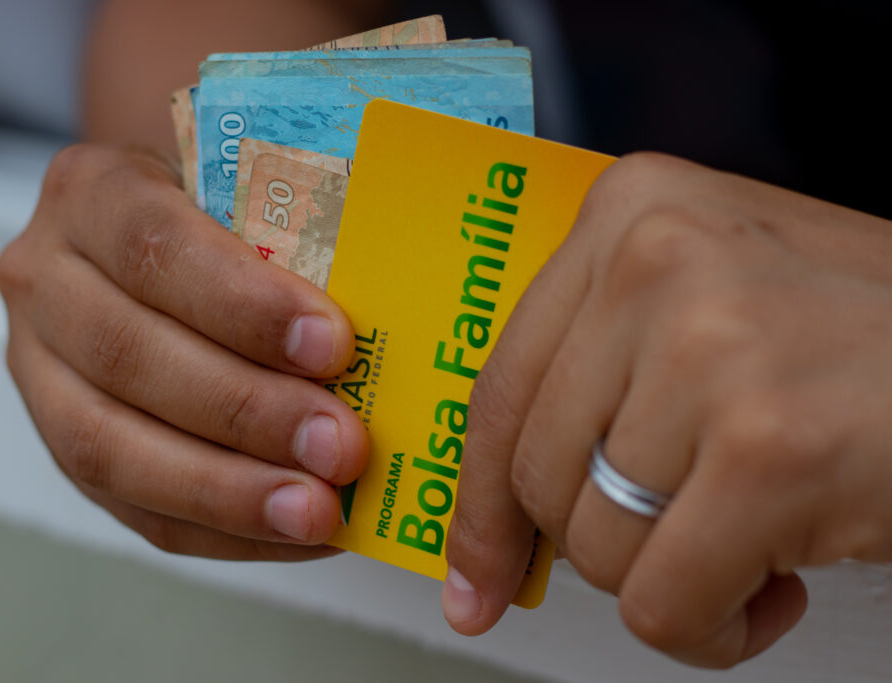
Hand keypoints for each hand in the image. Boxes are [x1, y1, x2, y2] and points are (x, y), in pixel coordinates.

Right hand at [0, 145, 367, 559]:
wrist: (162, 234)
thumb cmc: (225, 203)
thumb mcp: (252, 175)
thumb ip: (301, 206)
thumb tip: (397, 282)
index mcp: (92, 192)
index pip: (155, 247)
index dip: (241, 305)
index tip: (333, 347)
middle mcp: (47, 281)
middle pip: (129, 356)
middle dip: (246, 411)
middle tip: (342, 446)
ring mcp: (42, 372)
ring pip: (111, 448)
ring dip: (225, 491)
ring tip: (318, 512)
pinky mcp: (67, 445)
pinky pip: (134, 508)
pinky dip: (222, 530)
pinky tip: (297, 532)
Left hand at [442, 152, 891, 666]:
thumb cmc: (860, 340)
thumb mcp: (709, 301)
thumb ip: (603, 371)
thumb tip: (497, 517)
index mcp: (630, 212)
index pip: (499, 387)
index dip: (479, 500)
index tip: (476, 571)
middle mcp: (655, 261)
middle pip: (541, 474)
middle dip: (606, 536)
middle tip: (685, 524)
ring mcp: (710, 350)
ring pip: (598, 546)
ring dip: (670, 577)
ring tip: (748, 538)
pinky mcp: (767, 450)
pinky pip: (661, 602)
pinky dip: (710, 627)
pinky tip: (772, 581)